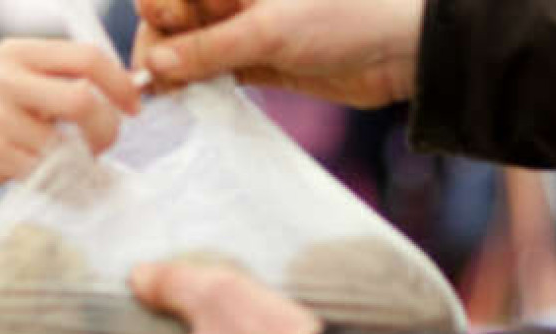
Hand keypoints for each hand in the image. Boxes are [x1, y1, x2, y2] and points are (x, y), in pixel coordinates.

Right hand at [0, 38, 141, 215]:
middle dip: (108, 129)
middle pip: (84, 98)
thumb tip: (125, 94)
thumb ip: (57, 86)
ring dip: (81, 165)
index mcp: (14, 53)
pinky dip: (63, 187)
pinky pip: (47, 173)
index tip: (133, 109)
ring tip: (73, 171)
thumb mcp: (12, 90)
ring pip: (66, 144)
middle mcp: (2, 77)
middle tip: (104, 147)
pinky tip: (57, 189)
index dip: (121, 84)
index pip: (87, 57)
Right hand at [131, 0, 425, 107]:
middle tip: (155, 81)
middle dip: (160, 45)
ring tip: (168, 97)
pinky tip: (186, 102)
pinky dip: (198, 86)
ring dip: (175, 71)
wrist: (401, 48)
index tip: (161, 34)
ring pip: (190, 48)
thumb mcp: (269, 30)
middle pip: (174, 18)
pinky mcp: (257, 61)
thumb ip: (209, 49)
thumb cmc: (343, 16)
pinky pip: (213, 72)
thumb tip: (157, 63)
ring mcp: (244, 28)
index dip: (159, 9)